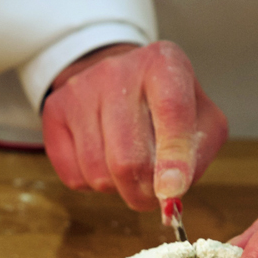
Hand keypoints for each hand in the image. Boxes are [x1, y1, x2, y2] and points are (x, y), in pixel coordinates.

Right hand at [41, 41, 227, 210]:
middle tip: (154, 193)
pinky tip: (105, 159)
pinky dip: (93, 183)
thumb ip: (197, 156)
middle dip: (145, 192)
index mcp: (164, 64)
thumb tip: (171, 194)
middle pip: (128, 157)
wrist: (122, 82)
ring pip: (98, 172)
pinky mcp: (54, 109)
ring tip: (132, 168)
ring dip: (120, 188)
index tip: (172, 191)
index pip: (171, 112)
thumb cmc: (169, 109)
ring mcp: (81, 88)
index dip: (173, 158)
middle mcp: (118, 69)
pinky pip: (73, 175)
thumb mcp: (202, 122)